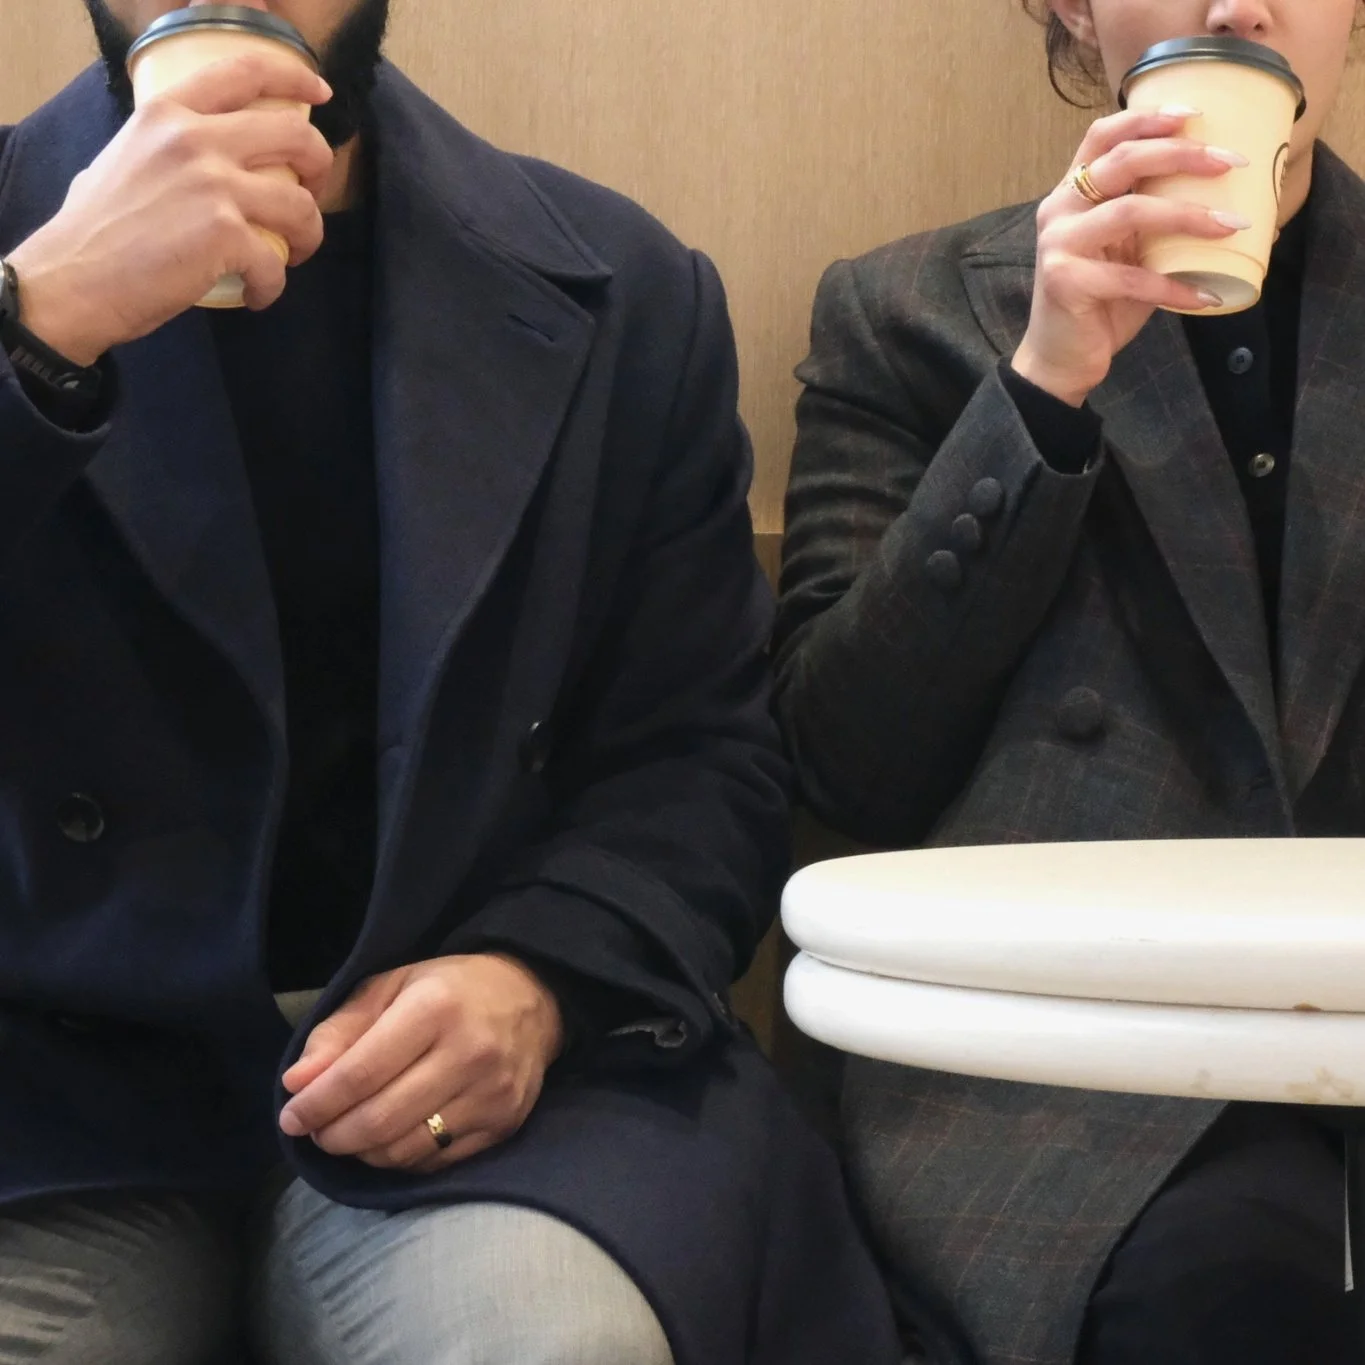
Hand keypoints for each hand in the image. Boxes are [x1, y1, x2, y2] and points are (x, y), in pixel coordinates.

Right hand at [5, 50, 333, 366]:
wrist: (74, 278)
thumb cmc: (95, 229)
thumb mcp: (126, 156)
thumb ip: (167, 146)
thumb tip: (196, 155)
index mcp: (169, 112)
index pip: (246, 71)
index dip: (294, 78)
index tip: (319, 94)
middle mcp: (194, 139)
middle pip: (296, 136)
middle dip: (320, 169)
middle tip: (312, 197)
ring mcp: (212, 185)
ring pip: (301, 206)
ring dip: (307, 236)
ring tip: (288, 255)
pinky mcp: (224, 234)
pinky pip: (275, 264)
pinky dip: (272, 286)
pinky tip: (255, 293)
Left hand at [278, 953, 564, 1172]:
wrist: (532, 997)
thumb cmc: (449, 988)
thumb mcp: (390, 987)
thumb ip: (339, 1032)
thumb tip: (296, 1083)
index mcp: (435, 1007)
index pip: (360, 1073)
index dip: (317, 1103)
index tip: (290, 1117)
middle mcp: (470, 1051)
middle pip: (379, 1120)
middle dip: (333, 1134)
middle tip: (316, 1130)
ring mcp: (492, 1093)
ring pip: (404, 1150)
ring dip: (362, 1152)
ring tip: (348, 1134)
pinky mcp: (504, 1124)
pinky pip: (435, 1163)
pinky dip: (399, 1159)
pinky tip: (388, 1139)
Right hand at [1011, 106, 1248, 407]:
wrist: (1062, 359)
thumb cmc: (1100, 302)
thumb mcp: (1129, 250)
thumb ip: (1154, 218)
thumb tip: (1228, 197)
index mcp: (1073, 193)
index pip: (1103, 136)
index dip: (1146, 118)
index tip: (1194, 115)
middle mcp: (1059, 209)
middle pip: (1121, 160)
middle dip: (1181, 155)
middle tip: (1229, 162)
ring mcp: (1059, 244)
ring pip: (1129, 211)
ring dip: (1187, 215)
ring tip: (1229, 226)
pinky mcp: (1065, 282)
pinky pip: (1131, 277)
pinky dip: (1174, 287)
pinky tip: (1205, 296)